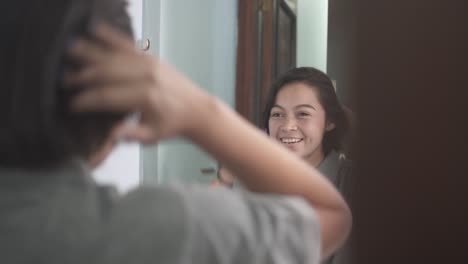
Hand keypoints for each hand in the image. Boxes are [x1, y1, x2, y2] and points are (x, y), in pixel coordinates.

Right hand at [64, 23, 208, 143]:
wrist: (196, 109)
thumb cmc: (173, 124)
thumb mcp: (152, 136)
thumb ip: (131, 134)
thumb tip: (110, 133)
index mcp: (145, 97)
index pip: (106, 97)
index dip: (86, 100)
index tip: (71, 104)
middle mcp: (146, 76)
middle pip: (106, 72)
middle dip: (82, 76)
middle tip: (63, 79)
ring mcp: (149, 63)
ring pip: (113, 55)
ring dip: (89, 53)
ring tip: (68, 50)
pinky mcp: (151, 57)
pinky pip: (127, 44)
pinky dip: (110, 36)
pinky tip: (95, 29)